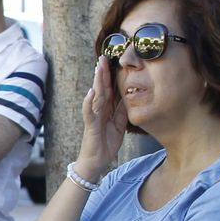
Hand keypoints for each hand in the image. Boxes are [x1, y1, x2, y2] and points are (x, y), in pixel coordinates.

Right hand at [78, 55, 128, 176]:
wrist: (95, 163)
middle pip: (101, 89)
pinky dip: (89, 103)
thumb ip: (122, 112)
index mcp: (106, 110)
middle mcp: (98, 111)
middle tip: (103, 57)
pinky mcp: (90, 127)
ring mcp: (93, 117)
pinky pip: (89, 113)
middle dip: (102, 73)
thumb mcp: (119, 126)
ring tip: (98, 68)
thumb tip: (130, 97)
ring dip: (96, 82)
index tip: (114, 61)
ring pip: (95, 96)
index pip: (108, 89)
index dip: (111, 76)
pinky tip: (91, 92)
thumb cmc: (105, 144)